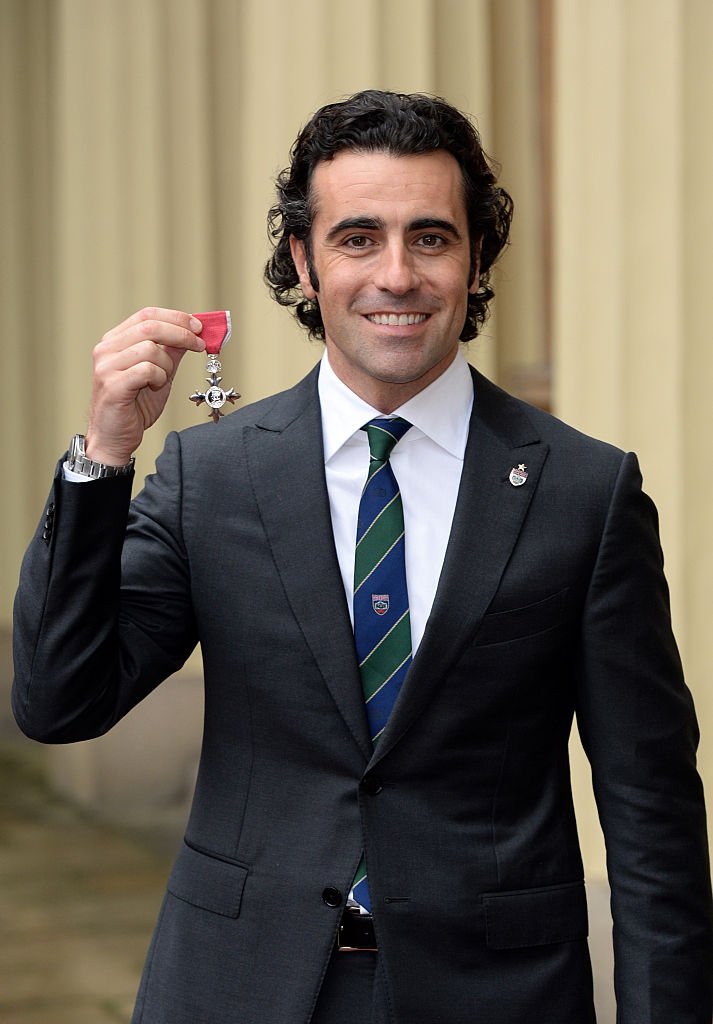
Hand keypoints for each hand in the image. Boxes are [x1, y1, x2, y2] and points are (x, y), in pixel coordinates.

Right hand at [86, 307, 204, 464]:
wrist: (114, 438)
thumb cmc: (135, 406)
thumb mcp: (159, 373)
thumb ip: (171, 352)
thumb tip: (193, 333)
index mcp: (115, 341)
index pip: (147, 315)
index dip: (176, 318)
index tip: (199, 327)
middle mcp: (106, 349)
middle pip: (150, 325)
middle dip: (181, 334)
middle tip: (200, 345)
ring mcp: (106, 366)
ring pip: (150, 349)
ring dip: (167, 365)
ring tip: (162, 380)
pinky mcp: (112, 385)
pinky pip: (146, 370)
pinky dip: (159, 377)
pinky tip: (155, 387)